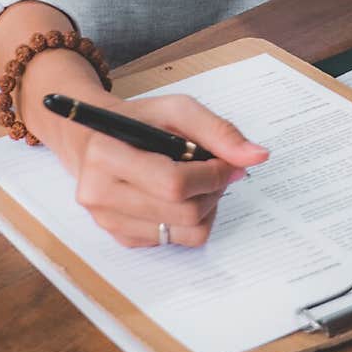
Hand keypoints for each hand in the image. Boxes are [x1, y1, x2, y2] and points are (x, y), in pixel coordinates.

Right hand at [68, 93, 268, 248]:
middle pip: (183, 212)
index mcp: (107, 154)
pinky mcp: (120, 238)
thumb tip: (255, 156)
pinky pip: (172, 241)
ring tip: (198, 182)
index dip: (212, 175)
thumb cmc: (139, 121)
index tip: (229, 163)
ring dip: (205, 207)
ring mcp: (108, 221)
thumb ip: (218, 131)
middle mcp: (100, 194)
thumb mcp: (177, 110)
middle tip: (218, 171)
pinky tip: (177, 196)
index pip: (173, 183)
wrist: (96, 140)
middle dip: (213, 191)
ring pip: (183, 233)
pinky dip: (187, 220)